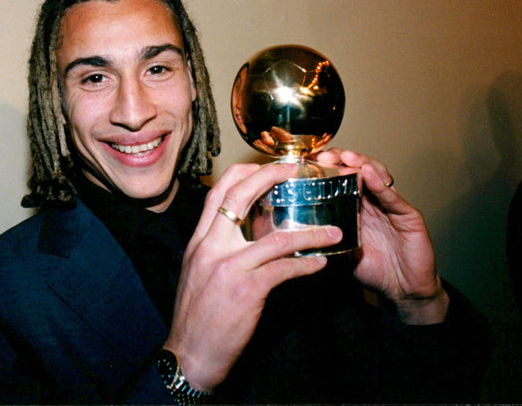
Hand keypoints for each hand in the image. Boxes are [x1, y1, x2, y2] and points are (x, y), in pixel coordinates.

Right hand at [164, 162, 342, 391]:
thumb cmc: (197, 317)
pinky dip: (307, 264)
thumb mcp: (197, 273)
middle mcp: (210, 247)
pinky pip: (284, 269)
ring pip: (275, 238)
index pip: (217, 194)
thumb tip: (241, 233)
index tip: (266, 167)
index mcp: (199, 241)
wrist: (189, 355)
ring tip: (332, 232)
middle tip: (295, 170)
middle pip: (239, 197)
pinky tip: (321, 263)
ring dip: (310, 233)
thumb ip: (215, 249)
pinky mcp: (246, 290)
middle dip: (268, 177)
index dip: (243, 174)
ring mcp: (228, 267)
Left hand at [313, 148, 449, 324]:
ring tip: (346, 157)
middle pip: (358, 170)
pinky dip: (380, 184)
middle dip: (341, 160)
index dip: (327, 169)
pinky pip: (393, 197)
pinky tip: (368, 173)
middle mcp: (374, 202)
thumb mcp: (341, 252)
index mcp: (357, 207)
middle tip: (324, 156)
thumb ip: (325, 239)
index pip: (341, 179)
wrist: (403, 290)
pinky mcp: (409, 216)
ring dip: (360, 163)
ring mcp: (392, 206)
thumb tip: (295, 234)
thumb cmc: (374, 270)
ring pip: (377, 175)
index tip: (309, 163)